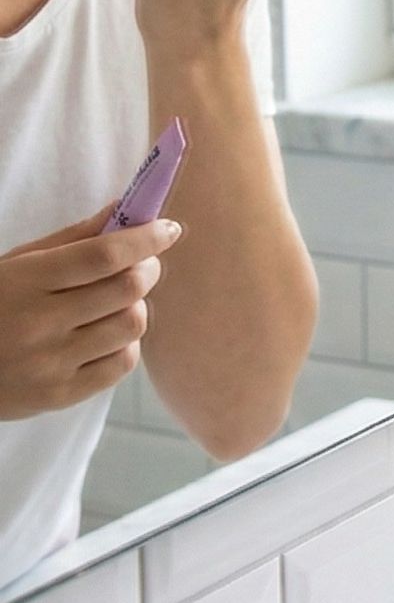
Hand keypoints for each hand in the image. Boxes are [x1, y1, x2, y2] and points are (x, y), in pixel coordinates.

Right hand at [0, 208, 182, 417]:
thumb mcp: (16, 264)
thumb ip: (74, 238)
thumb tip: (127, 208)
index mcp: (25, 281)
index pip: (103, 254)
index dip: (145, 238)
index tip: (167, 229)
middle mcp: (39, 323)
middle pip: (127, 288)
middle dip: (147, 268)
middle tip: (142, 263)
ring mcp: (50, 363)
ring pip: (132, 324)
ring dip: (135, 306)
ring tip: (116, 302)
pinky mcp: (59, 395)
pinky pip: (122, 363)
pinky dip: (125, 343)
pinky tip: (105, 335)